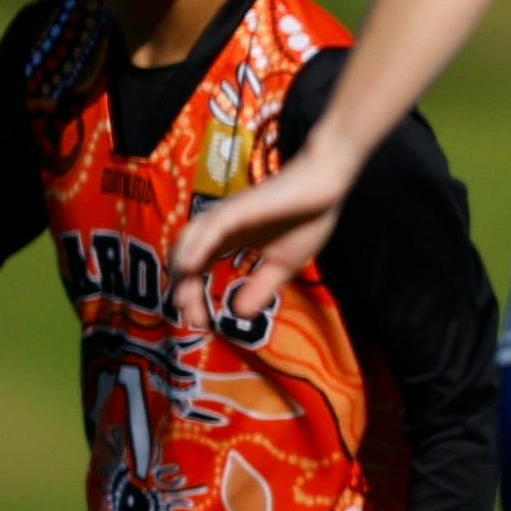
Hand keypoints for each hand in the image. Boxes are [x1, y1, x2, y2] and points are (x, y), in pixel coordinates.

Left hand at [166, 154, 352, 330]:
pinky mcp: (239, 207)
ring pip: (189, 241)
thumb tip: (238, 313)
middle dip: (183, 290)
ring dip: (183, 271)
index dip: (191, 295)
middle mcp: (219, 227)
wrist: (326, 188)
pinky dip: (196, 247)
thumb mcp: (283, 266)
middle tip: (192, 318)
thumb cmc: (307, 219)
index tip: (200, 322)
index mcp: (227, 239)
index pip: (196, 268)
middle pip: (185, 257)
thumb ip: (260, 288)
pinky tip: (190, 267)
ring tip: (184, 300)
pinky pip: (211, 228)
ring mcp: (226, 215)